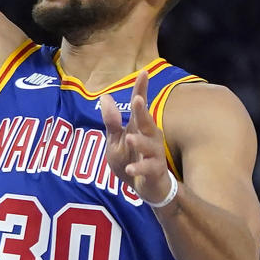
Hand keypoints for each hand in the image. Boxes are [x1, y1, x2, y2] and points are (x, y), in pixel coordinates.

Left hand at [99, 70, 171, 205]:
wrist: (146, 188)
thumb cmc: (131, 159)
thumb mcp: (115, 141)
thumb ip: (111, 121)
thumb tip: (105, 97)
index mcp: (138, 126)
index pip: (140, 104)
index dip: (142, 88)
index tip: (144, 71)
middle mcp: (149, 136)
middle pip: (146, 121)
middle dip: (142, 112)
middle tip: (137, 100)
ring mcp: (153, 153)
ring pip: (148, 145)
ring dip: (139, 142)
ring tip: (130, 138)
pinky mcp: (154, 170)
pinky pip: (147, 168)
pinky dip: (139, 168)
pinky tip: (130, 168)